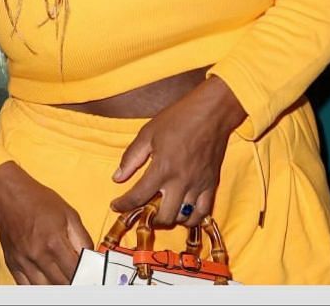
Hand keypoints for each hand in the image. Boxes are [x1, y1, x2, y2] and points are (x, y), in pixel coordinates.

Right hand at [0, 161, 92, 284]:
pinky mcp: (12, 264)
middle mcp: (38, 255)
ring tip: (66, 280)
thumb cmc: (40, 202)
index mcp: (55, 241)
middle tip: (81, 279)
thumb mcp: (69, 214)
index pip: (76, 271)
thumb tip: (92, 257)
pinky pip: (26, 286)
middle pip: (61, 283)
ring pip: (44, 288)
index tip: (92, 276)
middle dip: (74, 283)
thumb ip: (82, 238)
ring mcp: (23, 261)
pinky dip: (39, 288)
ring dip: (57, 287)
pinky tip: (48, 282)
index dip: (87, 276)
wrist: (9, 196)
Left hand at [110, 76, 247, 228]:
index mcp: (162, 168)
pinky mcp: (212, 184)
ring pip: (183, 217)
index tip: (116, 206)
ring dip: (170, 218)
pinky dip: (192, 218)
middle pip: (163, 216)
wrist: (213, 112)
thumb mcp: (148, 132)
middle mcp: (181, 181)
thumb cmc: (179, 119)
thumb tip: (117, 177)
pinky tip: (184, 213)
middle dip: (149, 218)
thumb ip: (131, 157)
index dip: (123, 205)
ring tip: (163, 210)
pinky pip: (203, 212)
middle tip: (143, 211)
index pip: (138, 197)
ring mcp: (198, 185)